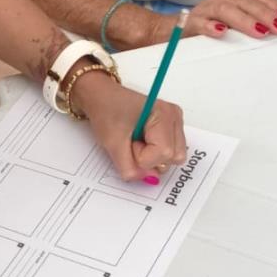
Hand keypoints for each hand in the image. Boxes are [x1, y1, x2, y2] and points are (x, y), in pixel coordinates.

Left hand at [71, 70, 187, 181]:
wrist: (101, 97)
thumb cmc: (107, 111)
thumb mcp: (113, 144)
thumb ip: (130, 168)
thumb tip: (149, 179)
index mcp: (163, 114)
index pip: (163, 153)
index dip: (142, 156)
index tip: (128, 143)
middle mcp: (174, 116)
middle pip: (173, 157)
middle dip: (150, 158)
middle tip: (132, 143)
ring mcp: (175, 122)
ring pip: (174, 157)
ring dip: (153, 157)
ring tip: (137, 141)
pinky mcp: (171, 128)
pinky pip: (170, 152)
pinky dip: (155, 153)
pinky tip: (143, 141)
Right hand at [182, 0, 276, 40]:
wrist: (166, 33)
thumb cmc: (202, 31)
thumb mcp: (228, 26)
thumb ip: (246, 25)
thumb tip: (274, 30)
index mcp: (229, 1)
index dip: (270, 3)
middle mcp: (217, 2)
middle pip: (243, 2)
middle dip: (264, 14)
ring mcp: (202, 12)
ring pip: (225, 10)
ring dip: (244, 20)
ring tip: (260, 31)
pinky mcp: (186, 25)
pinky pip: (198, 23)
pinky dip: (209, 26)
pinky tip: (220, 32)